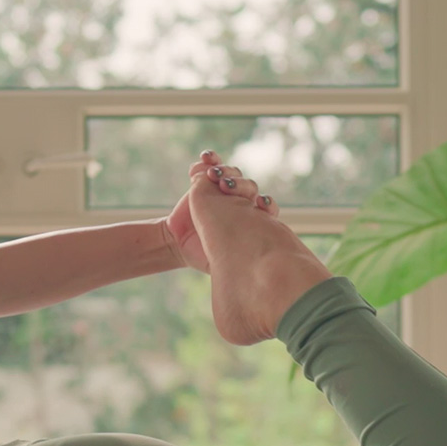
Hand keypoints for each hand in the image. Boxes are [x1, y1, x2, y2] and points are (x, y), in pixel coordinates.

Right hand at [169, 150, 275, 272]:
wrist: (181, 245)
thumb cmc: (206, 257)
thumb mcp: (226, 266)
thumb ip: (242, 271)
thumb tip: (257, 288)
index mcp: (251, 220)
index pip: (266, 207)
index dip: (265, 204)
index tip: (259, 206)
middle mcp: (240, 202)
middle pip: (249, 186)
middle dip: (241, 184)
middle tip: (227, 188)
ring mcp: (223, 189)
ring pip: (232, 173)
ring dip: (225, 171)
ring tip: (213, 174)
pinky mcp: (205, 180)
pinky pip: (210, 164)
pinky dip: (209, 159)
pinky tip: (205, 157)